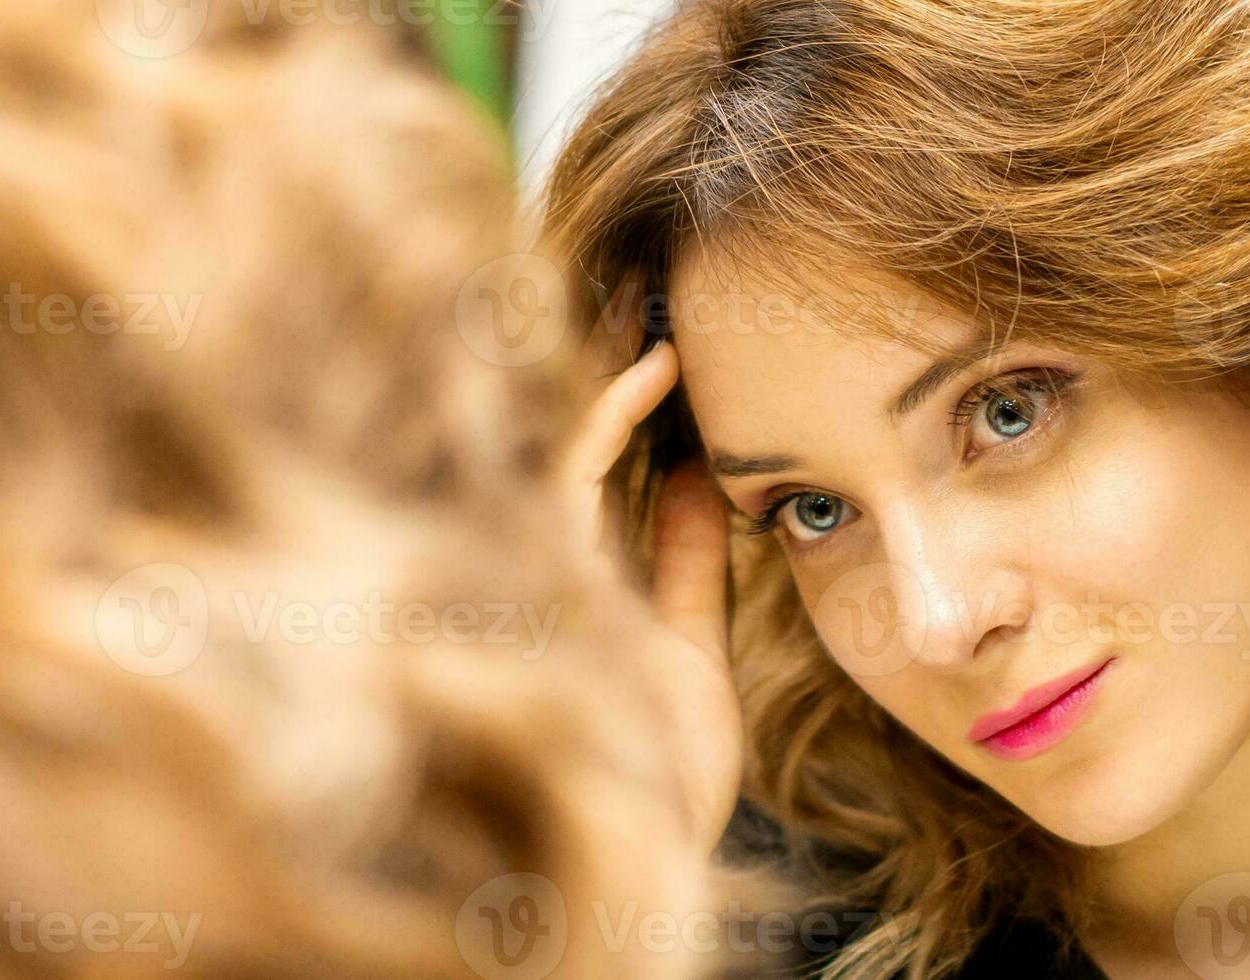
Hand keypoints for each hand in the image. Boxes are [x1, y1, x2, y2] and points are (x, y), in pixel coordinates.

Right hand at [556, 342, 740, 848]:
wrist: (651, 864)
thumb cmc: (665, 777)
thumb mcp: (691, 649)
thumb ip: (689, 563)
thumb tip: (707, 474)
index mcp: (581, 578)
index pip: (595, 463)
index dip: (626, 395)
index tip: (674, 331)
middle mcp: (549, 566)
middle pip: (564, 438)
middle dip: (598, 358)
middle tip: (653, 281)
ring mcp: (542, 572)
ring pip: (554, 440)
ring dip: (604, 366)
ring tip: (657, 297)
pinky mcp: (551, 585)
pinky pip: (569, 480)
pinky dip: (610, 419)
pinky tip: (655, 369)